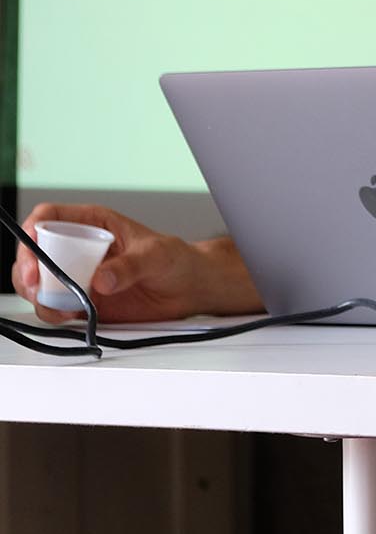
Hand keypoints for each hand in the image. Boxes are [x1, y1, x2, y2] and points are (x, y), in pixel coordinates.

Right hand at [11, 204, 259, 323]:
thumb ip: (129, 266)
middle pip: (34, 253)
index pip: (50, 218)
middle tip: (36, 284)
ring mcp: (78, 277)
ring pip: (38, 283)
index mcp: (92, 224)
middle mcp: (78, 250)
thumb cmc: (176, 259)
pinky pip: (56, 308)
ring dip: (38, 295)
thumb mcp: (157, 255)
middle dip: (27, 268)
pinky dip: (54, 313)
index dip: (33, 229)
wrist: (189, 288)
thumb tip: (101, 279)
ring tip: (57, 304)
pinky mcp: (83, 302)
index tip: (32, 247)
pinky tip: (70, 315)